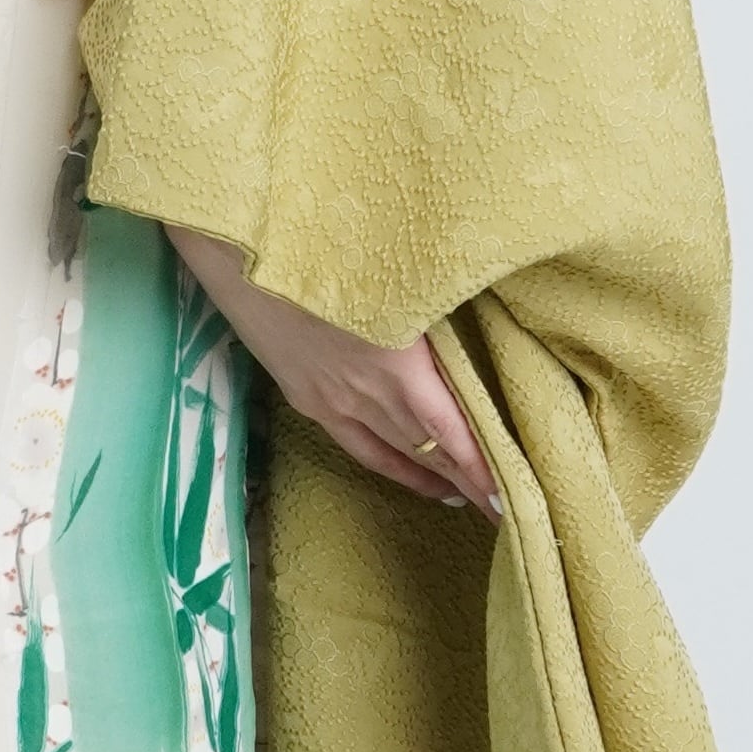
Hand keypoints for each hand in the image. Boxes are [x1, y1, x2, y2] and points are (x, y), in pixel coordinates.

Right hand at [167, 227, 499, 513]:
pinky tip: (406, 471)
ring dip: (430, 479)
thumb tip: (485, 315)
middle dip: (467, 482)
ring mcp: (332, 399)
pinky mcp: (305, 396)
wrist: (243, 250)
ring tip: (464, 499)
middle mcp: (366, 393)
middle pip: (427, 449)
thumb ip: (444, 302)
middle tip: (504, 510)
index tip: (509, 494)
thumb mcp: (405, 272)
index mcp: (398, 363)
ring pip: (392, 453)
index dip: (480, 466)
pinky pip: (356, 444)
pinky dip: (389, 464)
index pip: (450, 431)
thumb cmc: (330, 242)